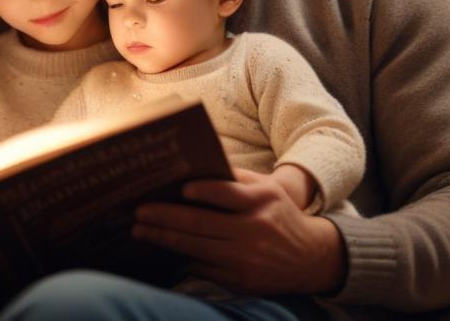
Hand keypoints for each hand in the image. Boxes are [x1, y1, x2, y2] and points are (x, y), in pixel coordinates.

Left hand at [133, 168, 346, 295]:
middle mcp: (255, 230)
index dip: (204, 191)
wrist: (311, 258)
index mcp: (261, 201)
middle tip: (138, 212)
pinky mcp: (241, 282)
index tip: (180, 189)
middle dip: (165, 218)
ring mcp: (247, 259)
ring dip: (164, 239)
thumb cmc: (278, 214)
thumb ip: (236, 178)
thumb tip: (194, 167)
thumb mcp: (267, 189)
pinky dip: (181, 259)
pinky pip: (204, 269)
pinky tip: (162, 251)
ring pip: (197, 249)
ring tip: (139, 231)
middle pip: (202, 224)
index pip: (228, 194)